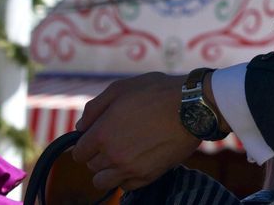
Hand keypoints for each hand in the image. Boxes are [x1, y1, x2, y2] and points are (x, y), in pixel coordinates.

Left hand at [72, 73, 201, 190]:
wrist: (194, 106)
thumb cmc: (158, 92)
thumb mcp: (122, 88)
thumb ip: (94, 108)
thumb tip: (81, 127)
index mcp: (101, 134)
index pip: (78, 152)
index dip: (87, 144)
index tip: (99, 137)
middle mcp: (112, 154)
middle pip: (91, 166)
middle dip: (100, 154)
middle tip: (118, 141)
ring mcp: (130, 167)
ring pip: (102, 181)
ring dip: (108, 170)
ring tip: (123, 157)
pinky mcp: (148, 175)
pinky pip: (125, 186)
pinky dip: (127, 177)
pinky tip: (137, 162)